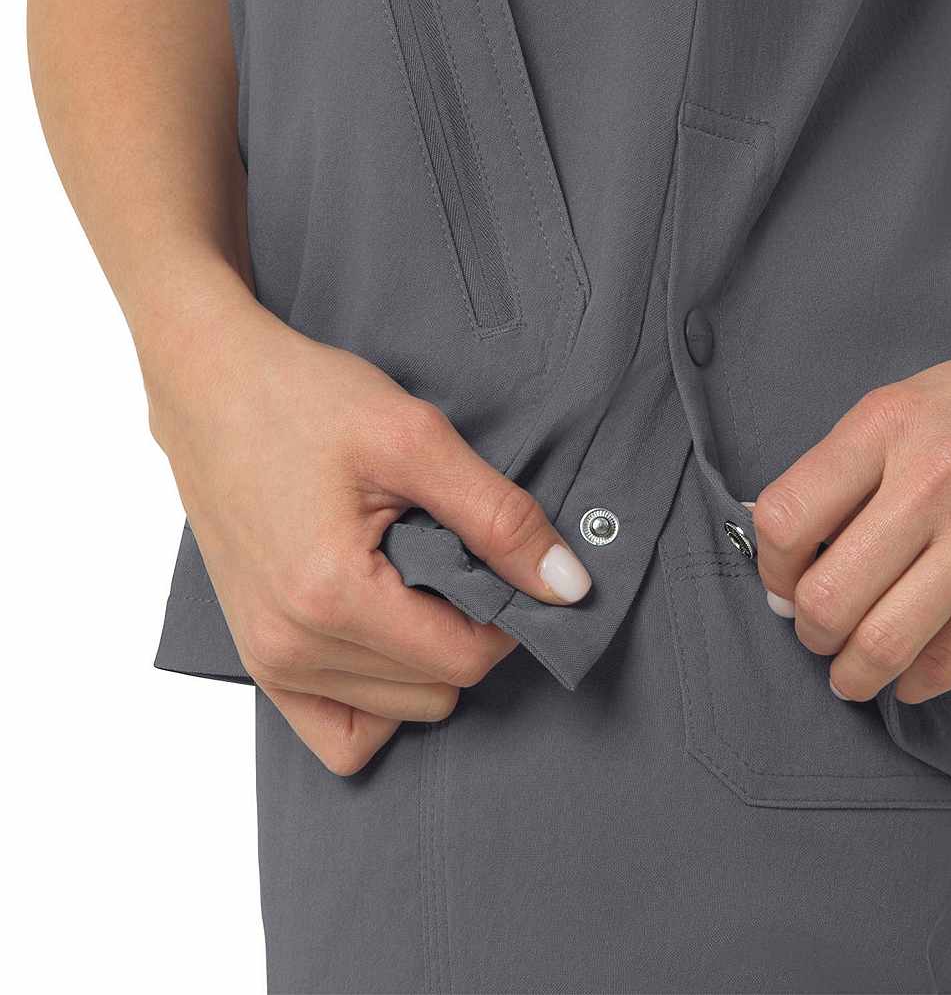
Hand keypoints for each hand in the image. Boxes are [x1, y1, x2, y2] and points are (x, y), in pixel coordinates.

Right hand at [145, 291, 590, 774]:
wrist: (212, 385)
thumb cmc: (304, 399)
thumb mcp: (418, 440)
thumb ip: (500, 519)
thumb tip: (569, 587)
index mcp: (332, 597)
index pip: (466, 660)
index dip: (508, 615)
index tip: (502, 561)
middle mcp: (290, 647)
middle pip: (436, 690)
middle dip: (466, 632)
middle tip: (453, 557)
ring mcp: (267, 662)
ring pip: (397, 713)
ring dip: (425, 659)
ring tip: (412, 577)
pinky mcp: (258, 659)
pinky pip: (337, 734)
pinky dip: (378, 699)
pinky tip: (389, 630)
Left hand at [753, 309, 950, 704]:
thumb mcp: (923, 400)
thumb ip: (859, 464)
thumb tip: (798, 547)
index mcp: (889, 422)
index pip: (783, 518)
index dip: (772, 568)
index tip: (786, 583)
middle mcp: (932, 477)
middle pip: (826, 596)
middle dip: (810, 632)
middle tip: (820, 634)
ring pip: (882, 643)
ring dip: (854, 673)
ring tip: (855, 671)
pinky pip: (950, 661)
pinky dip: (916, 681)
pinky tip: (912, 673)